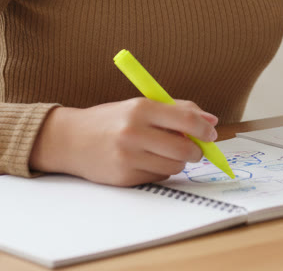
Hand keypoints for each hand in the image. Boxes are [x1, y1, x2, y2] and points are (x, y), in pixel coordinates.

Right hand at [30, 98, 218, 185]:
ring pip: (173, 166)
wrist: (71, 139)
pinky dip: (159, 170)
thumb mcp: (141, 105)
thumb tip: (211, 121)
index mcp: (140, 109)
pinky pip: (158, 177)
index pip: (185, 120)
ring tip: (165, 152)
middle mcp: (133, 132)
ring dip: (177, 161)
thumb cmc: (111, 120)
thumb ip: (177, 110)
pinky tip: (146, 161)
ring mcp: (128, 157)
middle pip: (183, 148)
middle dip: (195, 151)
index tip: (211, 133)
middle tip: (195, 149)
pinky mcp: (124, 177)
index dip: (204, 129)